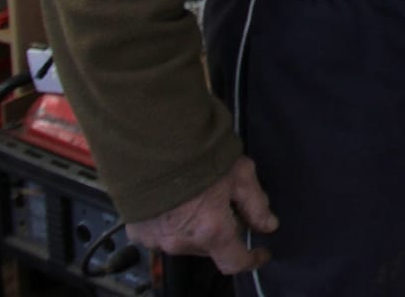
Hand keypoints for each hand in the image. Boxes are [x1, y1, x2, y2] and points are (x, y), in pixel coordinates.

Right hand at [126, 156, 277, 274]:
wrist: (149, 143)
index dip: (252, 259)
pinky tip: (174, 201)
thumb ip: (256, 203)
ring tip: (197, 197)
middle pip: (211, 247)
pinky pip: (160, 234)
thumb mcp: (239, 174)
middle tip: (226, 204)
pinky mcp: (137, 232)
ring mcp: (156, 239)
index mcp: (210, 230)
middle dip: (223, 230)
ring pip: (186, 241)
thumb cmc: (196, 155)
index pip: (235, 261)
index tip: (260, 252)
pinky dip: (170, 223)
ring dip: (196, 227)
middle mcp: (182, 241)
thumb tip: (267, 224)